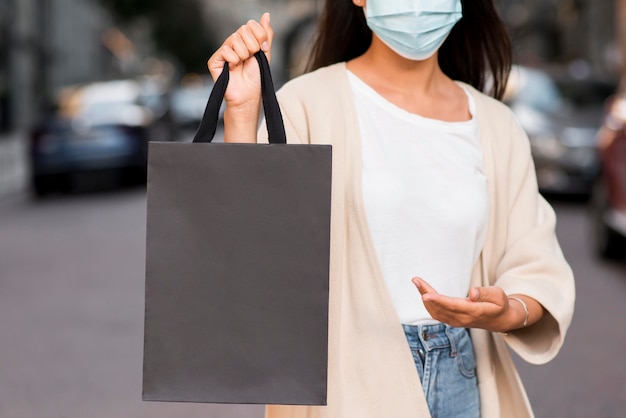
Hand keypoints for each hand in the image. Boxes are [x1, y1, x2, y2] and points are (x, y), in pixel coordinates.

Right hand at [207, 13, 273, 140]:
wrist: (248, 96)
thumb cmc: (256, 78)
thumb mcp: (265, 53)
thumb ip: (266, 35)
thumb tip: (266, 15)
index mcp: (245, 40)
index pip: (252, 25)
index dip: (260, 37)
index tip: (261, 50)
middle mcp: (233, 43)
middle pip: (243, 29)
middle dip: (253, 46)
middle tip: (250, 59)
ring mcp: (224, 50)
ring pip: (235, 39)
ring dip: (244, 54)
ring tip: (241, 65)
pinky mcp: (215, 59)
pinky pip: (226, 50)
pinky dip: (233, 60)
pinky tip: (233, 68)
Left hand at [411, 277, 524, 332]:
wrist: (500, 321)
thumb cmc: (499, 305)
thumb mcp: (499, 296)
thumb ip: (485, 293)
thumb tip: (472, 292)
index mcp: (474, 312)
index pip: (452, 306)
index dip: (438, 300)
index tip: (425, 295)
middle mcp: (462, 319)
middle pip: (440, 308)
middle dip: (426, 293)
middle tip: (416, 280)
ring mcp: (456, 321)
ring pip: (435, 311)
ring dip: (425, 297)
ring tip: (417, 282)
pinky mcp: (452, 320)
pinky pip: (437, 313)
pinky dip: (428, 303)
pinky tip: (423, 291)